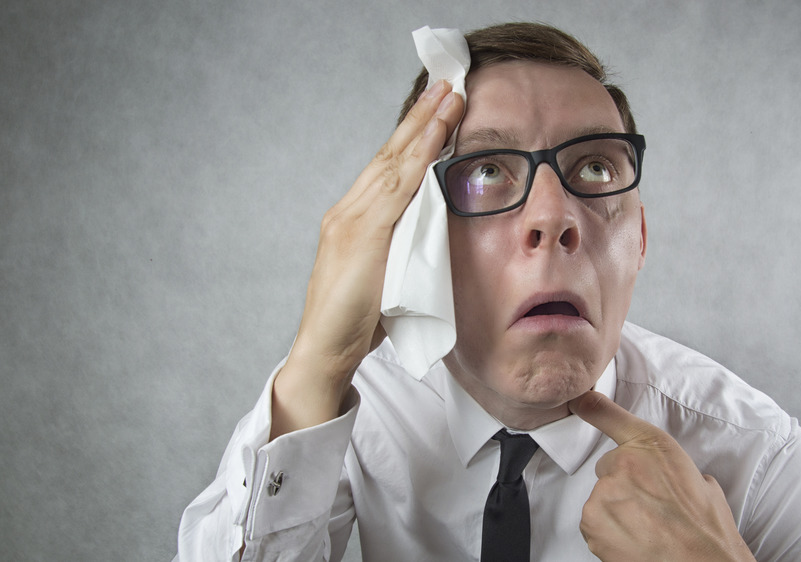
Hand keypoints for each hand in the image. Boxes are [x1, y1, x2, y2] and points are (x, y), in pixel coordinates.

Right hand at [270, 81, 464, 437]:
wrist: (325, 352)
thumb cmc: (357, 321)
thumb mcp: (388, 276)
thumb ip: (404, 248)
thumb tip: (433, 231)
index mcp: (354, 220)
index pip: (389, 168)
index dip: (414, 135)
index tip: (439, 107)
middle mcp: (348, 213)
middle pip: (390, 155)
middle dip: (420, 117)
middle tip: (448, 83)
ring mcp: (349, 222)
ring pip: (392, 164)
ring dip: (423, 127)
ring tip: (448, 96)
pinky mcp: (357, 237)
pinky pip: (394, 190)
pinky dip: (415, 160)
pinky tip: (434, 139)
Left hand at [568, 391, 755, 561]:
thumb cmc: (707, 530)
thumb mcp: (703, 482)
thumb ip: (673, 470)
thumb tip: (671, 479)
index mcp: (653, 447)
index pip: (612, 417)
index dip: (592, 406)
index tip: (579, 399)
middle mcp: (624, 464)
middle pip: (609, 470)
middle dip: (624, 486)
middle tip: (651, 509)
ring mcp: (605, 492)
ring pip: (601, 499)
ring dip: (617, 513)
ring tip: (647, 530)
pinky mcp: (592, 521)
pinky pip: (594, 524)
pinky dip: (608, 535)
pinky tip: (634, 542)